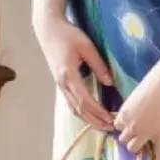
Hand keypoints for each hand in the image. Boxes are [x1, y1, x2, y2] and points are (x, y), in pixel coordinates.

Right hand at [33, 14, 113, 129]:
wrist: (48, 30)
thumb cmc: (68, 35)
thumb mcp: (87, 47)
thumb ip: (98, 65)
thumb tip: (110, 83)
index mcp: (69, 75)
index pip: (85, 100)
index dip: (98, 112)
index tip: (111, 119)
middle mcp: (62, 84)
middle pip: (79, 109)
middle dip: (95, 121)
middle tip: (110, 129)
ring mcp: (60, 85)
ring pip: (73, 108)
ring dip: (88, 119)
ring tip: (102, 126)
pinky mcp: (60, 83)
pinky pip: (70, 102)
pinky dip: (81, 112)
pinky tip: (90, 116)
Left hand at [114, 61, 159, 159]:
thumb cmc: (157, 80)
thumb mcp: (138, 94)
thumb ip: (135, 108)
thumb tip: (139, 115)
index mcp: (124, 112)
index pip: (117, 126)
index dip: (125, 126)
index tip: (131, 126)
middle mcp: (131, 125)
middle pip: (124, 139)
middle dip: (130, 137)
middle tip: (140, 135)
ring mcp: (146, 133)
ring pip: (134, 148)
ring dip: (139, 147)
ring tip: (147, 146)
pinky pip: (159, 154)